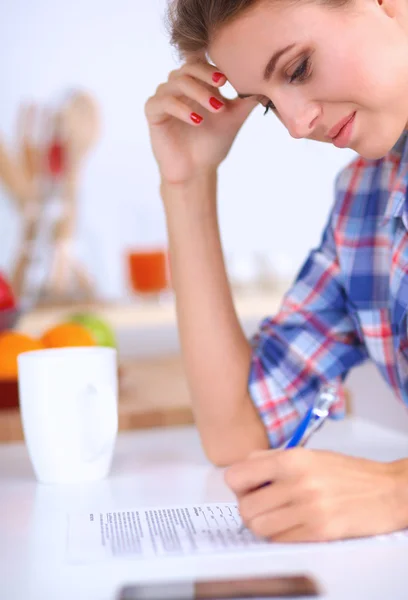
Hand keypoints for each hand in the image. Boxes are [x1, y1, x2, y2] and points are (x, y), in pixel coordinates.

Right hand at [144, 55, 256, 184]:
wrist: (197, 170)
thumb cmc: (213, 143)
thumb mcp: (234, 117)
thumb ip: (247, 99)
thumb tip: (269, 83)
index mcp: (196, 82)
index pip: (201, 60)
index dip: (214, 64)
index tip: (230, 76)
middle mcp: (177, 86)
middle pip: (188, 66)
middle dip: (208, 75)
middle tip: (224, 85)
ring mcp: (163, 97)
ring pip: (177, 82)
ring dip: (199, 93)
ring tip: (217, 109)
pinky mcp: (153, 112)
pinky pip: (164, 102)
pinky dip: (181, 108)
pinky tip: (197, 120)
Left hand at [225, 448, 407, 542]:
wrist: (386, 490)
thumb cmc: (347, 472)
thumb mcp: (308, 454)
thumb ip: (273, 459)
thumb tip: (244, 468)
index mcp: (291, 459)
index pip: (237, 476)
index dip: (239, 485)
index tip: (247, 487)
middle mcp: (297, 482)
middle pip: (245, 507)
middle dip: (250, 508)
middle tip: (264, 504)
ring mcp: (308, 509)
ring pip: (259, 527)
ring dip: (264, 524)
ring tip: (278, 516)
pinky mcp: (319, 531)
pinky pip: (280, 540)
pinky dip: (281, 535)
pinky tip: (293, 525)